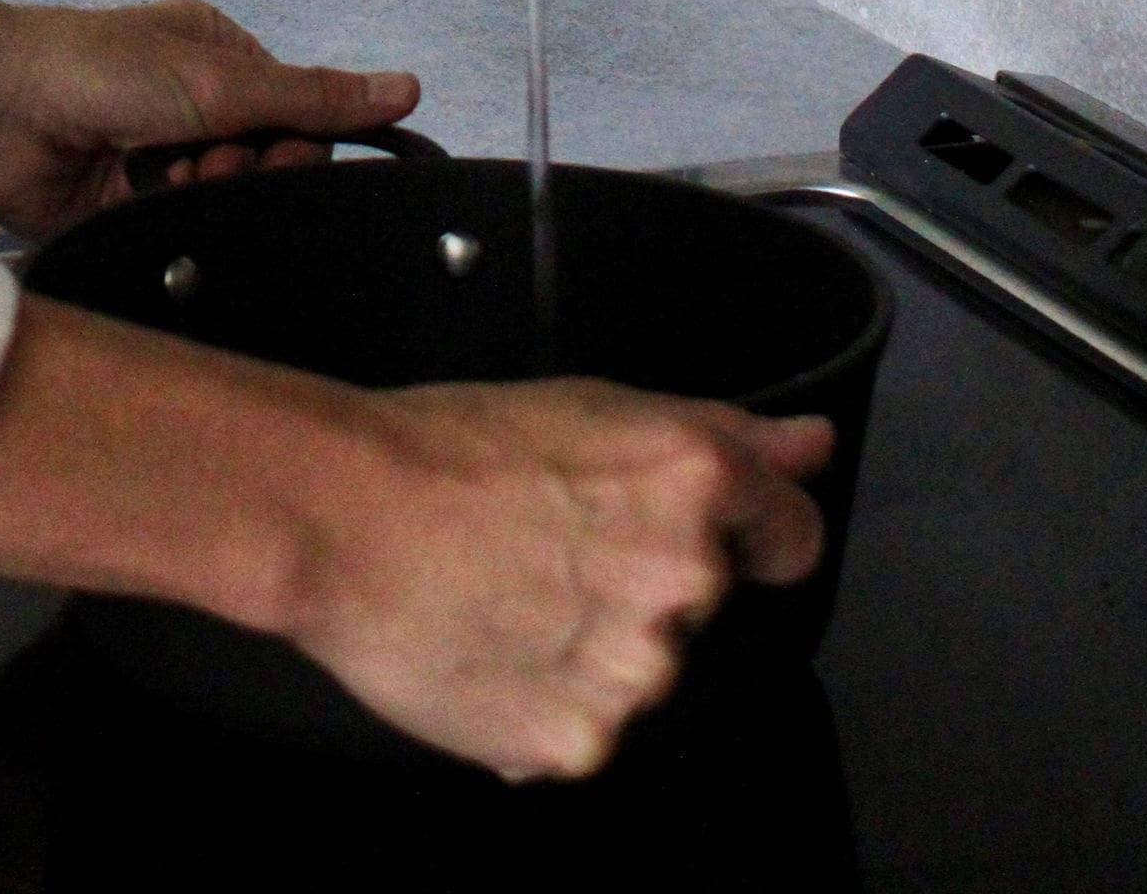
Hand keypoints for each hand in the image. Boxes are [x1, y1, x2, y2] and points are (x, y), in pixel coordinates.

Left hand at [0, 0, 419, 236]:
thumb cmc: (91, 66)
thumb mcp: (216, 77)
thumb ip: (311, 96)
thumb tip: (404, 87)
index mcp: (218, 56)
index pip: (298, 112)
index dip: (297, 141)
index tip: (277, 150)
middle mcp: (191, 106)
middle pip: (266, 163)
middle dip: (247, 170)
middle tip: (212, 161)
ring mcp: (157, 159)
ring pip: (224, 203)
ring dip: (204, 195)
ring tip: (166, 176)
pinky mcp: (127, 210)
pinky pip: (181, 233)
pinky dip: (172, 222)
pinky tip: (145, 201)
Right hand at [307, 375, 833, 776]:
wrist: (340, 514)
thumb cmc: (443, 448)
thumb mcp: (593, 403)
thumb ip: (723, 430)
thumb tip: (807, 444)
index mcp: (694, 484)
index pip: (794, 533)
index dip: (750, 529)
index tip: (707, 532)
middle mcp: (683, 583)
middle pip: (701, 603)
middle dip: (643, 582)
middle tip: (551, 547)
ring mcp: (636, 675)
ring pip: (642, 673)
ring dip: (593, 648)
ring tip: (506, 593)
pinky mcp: (582, 744)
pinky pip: (585, 732)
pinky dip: (545, 703)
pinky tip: (492, 647)